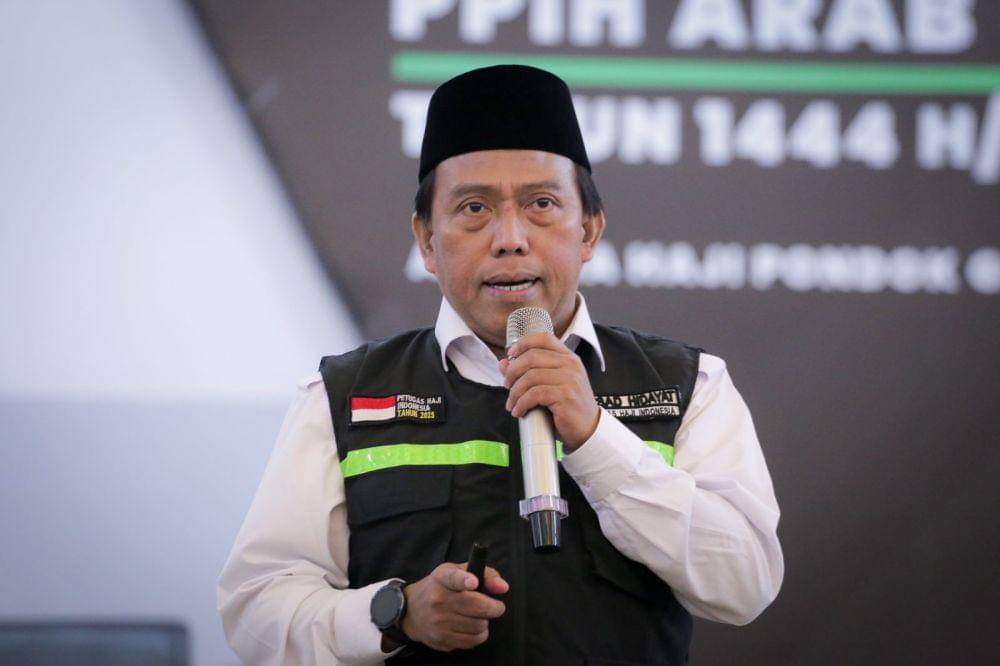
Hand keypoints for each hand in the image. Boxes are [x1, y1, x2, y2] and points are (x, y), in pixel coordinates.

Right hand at [398, 561, 507, 651]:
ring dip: (484, 621)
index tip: (474, 582)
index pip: (454, 578)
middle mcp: (438, 600)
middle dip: (494, 608)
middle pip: (476, 607)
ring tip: (478, 616)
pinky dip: (478, 634)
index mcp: (442, 578)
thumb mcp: (457, 571)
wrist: (411, 611)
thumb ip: (484, 574)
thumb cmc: (440, 587)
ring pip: (478, 626)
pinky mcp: (441, 640)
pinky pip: (472, 641)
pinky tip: (470, 627)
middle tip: (496, 607)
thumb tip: (503, 587)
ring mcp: (438, 622)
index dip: (465, 580)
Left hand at [500, 332, 600, 450]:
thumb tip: (503, 363)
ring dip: (515, 392)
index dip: (523, 343)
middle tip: (507, 385)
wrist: (588, 428)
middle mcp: (571, 365)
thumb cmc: (568, 406)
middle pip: (532, 357)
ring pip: (530, 377)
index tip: (511, 354)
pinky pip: (534, 395)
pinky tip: (519, 411)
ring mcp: (570, 379)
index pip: (544, 338)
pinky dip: (521, 403)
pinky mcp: (565, 396)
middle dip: (513, 372)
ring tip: (512, 403)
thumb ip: (529, 371)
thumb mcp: (551, 384)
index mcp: (569, 357)